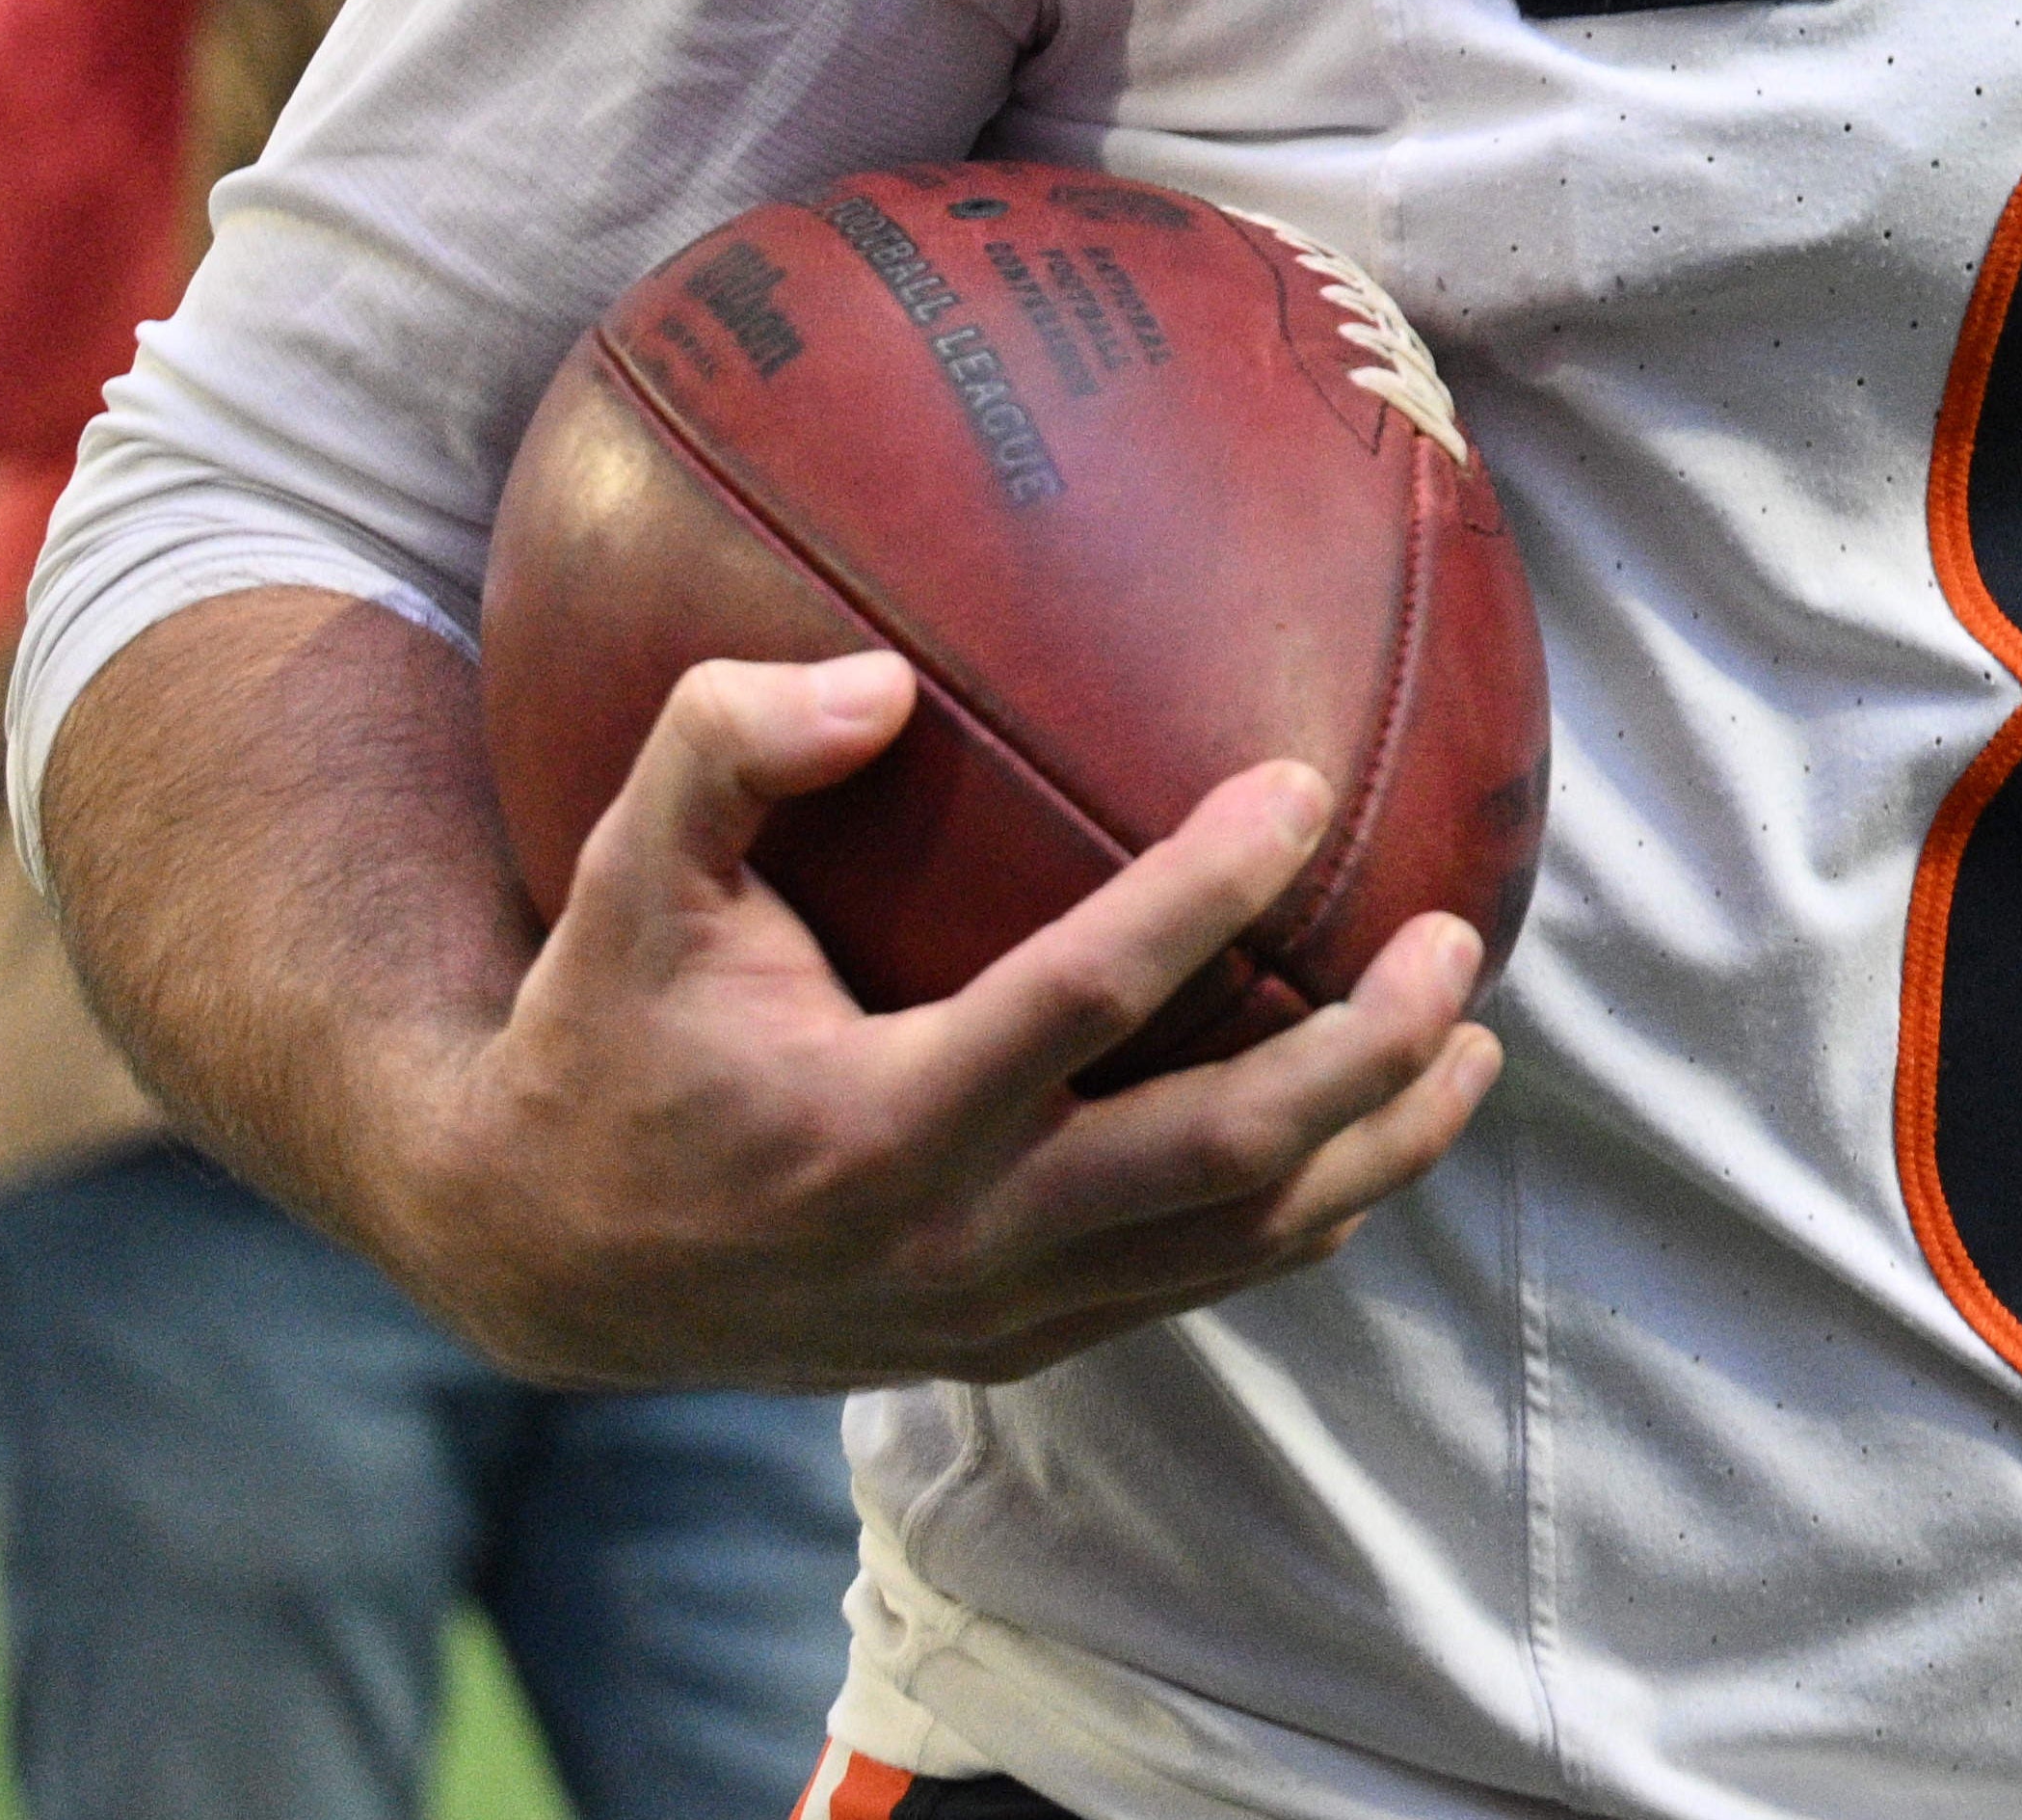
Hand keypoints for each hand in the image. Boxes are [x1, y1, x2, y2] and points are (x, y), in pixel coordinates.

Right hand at [396, 650, 1501, 1391]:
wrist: (548, 1258)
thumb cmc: (606, 1028)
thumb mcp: (622, 877)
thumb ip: (723, 750)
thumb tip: (879, 677)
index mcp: (870, 1122)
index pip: (1082, 1001)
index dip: (1203, 896)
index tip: (1298, 785)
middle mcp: (955, 1238)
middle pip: (1219, 1156)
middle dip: (1364, 1058)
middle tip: (1457, 945)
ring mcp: (995, 1310)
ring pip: (1237, 1244)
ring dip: (1374, 1146)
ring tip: (1473, 1044)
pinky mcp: (1013, 1345)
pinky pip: (1193, 1287)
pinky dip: (1301, 1217)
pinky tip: (1374, 1135)